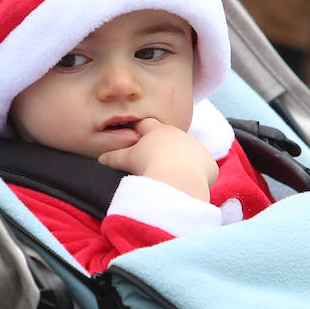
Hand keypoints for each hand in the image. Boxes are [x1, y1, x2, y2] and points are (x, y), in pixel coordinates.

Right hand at [98, 118, 218, 201]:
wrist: (176, 176)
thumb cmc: (148, 164)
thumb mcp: (126, 160)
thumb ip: (113, 157)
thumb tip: (100, 159)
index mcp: (158, 131)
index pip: (147, 126)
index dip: (141, 131)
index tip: (136, 139)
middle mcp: (179, 135)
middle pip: (170, 138)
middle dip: (163, 146)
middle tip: (155, 159)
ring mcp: (196, 148)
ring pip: (187, 151)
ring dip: (181, 159)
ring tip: (172, 173)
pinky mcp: (209, 162)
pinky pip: (201, 167)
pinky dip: (195, 173)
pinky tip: (188, 183)